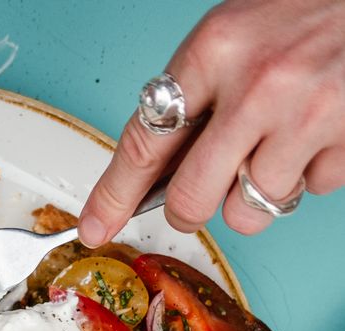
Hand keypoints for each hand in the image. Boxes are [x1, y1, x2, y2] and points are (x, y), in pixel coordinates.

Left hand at [78, 0, 344, 246]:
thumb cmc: (305, 10)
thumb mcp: (233, 39)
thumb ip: (193, 101)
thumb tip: (153, 179)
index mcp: (215, 49)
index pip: (144, 144)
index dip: (114, 196)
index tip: (96, 226)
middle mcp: (258, 84)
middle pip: (190, 200)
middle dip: (190, 210)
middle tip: (202, 195)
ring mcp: (307, 114)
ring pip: (248, 211)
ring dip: (255, 194)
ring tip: (277, 144)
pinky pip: (309, 192)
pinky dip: (309, 172)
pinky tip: (317, 132)